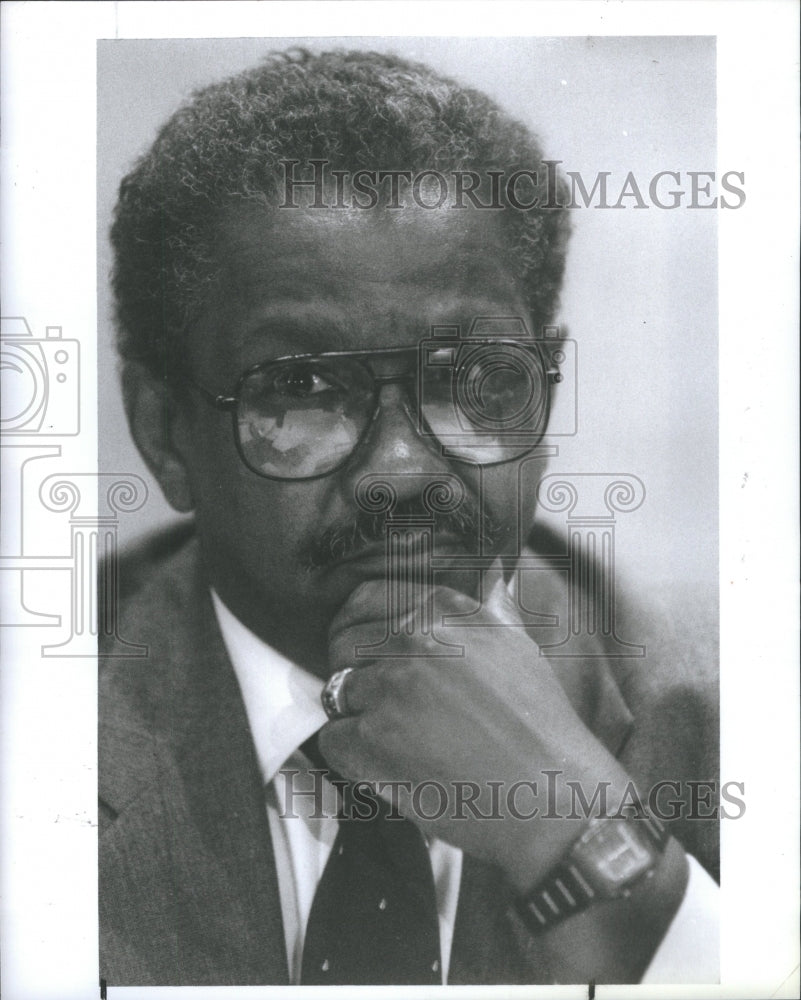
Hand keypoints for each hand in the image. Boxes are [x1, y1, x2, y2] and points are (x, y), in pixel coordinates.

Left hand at [318, 570, 633, 891]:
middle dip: (362, 678)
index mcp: (443, 612)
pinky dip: (353, 757)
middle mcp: (412, 640)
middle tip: (397, 712)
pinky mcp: (370, 740)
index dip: (369, 635)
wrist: (553, 797)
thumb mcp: (521, 648)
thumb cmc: (540, 726)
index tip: (383, 661)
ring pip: (340, 692)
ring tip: (406, 743)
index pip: (368, 602)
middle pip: (348, 648)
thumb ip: (493, 607)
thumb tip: (492, 572)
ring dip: (362, 718)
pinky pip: (333, 738)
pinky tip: (394, 767)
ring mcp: (388, 689)